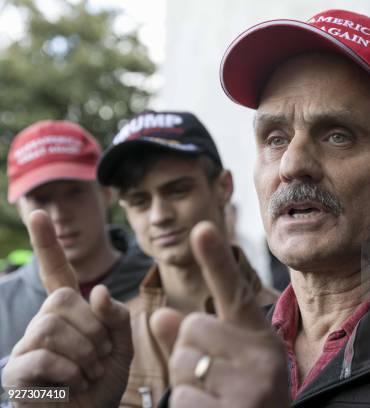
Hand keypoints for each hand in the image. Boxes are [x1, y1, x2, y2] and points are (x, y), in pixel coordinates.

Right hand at [1, 210, 132, 407]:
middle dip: (93, 330)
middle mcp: (44, 322)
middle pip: (62, 302)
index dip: (48, 243)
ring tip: (89, 371)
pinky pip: (40, 355)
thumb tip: (95, 291)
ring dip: (84, 352)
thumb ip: (115, 317)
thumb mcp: (122, 346)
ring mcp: (26, 346)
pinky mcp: (15, 371)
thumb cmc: (104, 382)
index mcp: (70, 311)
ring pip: (51, 327)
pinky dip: (68, 370)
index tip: (38, 213)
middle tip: (101, 357)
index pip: (56, 271)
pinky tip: (73, 383)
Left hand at [151, 221, 289, 407]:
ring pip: (183, 364)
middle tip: (216, 379)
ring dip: (188, 385)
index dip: (216, 260)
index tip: (201, 228)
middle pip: (192, 328)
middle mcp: (262, 355)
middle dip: (190, 354)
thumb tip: (158, 315)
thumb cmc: (244, 397)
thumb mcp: (228, 364)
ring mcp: (253, 384)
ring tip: (217, 399)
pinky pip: (182, 397)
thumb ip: (193, 338)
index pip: (235, 292)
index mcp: (260, 337)